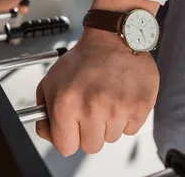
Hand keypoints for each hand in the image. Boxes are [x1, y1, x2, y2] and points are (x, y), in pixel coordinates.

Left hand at [35, 27, 159, 155]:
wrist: (114, 37)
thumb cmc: (84, 59)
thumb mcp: (52, 81)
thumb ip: (44, 112)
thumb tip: (49, 134)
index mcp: (65, 104)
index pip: (65, 147)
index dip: (69, 137)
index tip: (73, 128)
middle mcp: (91, 108)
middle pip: (91, 147)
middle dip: (91, 131)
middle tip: (93, 107)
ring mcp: (117, 108)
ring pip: (112, 138)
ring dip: (110, 123)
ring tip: (107, 97)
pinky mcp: (139, 106)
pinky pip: (131, 130)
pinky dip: (127, 117)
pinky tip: (121, 97)